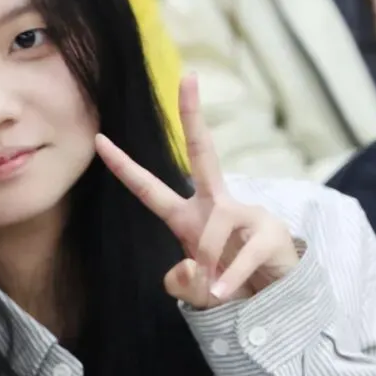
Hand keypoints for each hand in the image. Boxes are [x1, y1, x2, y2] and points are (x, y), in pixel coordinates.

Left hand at [96, 74, 299, 306]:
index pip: (149, 188)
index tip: (100, 138)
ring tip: (217, 289)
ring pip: (210, 236)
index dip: (124, 167)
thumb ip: (181, 284)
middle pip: (203, 154)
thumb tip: (188, 270)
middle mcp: (216, 206)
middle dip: (194, 117)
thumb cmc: (229, 285)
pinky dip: (226, 280)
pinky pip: (237, 260)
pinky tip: (221, 293)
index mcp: (188, 217)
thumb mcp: (195, 290)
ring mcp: (246, 216)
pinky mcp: (269, 235)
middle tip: (187, 77)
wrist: (275, 298)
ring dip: (207, 269)